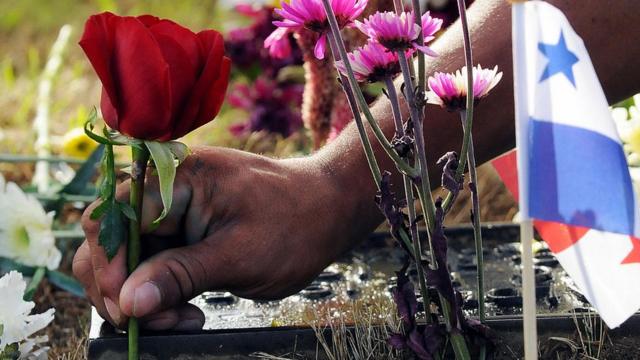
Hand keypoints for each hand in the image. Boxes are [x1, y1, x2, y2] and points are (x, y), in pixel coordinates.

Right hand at [73, 146, 376, 330]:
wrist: (330, 211)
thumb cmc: (296, 224)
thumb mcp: (240, 255)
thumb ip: (180, 275)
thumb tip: (128, 301)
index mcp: (178, 179)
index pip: (114, 219)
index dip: (110, 266)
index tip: (126, 308)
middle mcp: (168, 191)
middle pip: (112, 241)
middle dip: (122, 287)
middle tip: (153, 321)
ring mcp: (176, 213)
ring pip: (131, 260)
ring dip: (143, 297)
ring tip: (181, 319)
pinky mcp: (186, 234)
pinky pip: (155, 266)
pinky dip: (162, 294)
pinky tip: (187, 312)